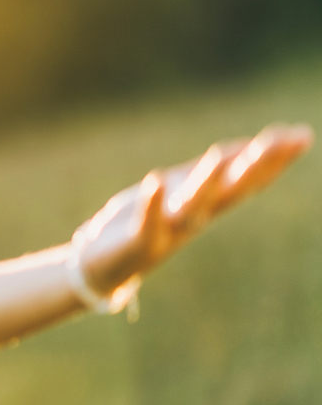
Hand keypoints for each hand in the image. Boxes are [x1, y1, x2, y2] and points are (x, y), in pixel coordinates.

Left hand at [76, 123, 312, 297]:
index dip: (274, 158)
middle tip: (284, 140)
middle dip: (256, 166)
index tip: (301, 135)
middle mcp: (194, 218)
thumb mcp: (179, 191)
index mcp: (206, 204)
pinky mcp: (138, 244)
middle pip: (231, 190)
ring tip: (218, 156)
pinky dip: (152, 204)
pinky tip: (154, 180)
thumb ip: (211, 173)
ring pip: (193, 207)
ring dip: (207, 183)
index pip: (246, 179)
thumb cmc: (142, 222)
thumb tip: (248, 147)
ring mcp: (167, 232)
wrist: (102, 269)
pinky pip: (147, 224)